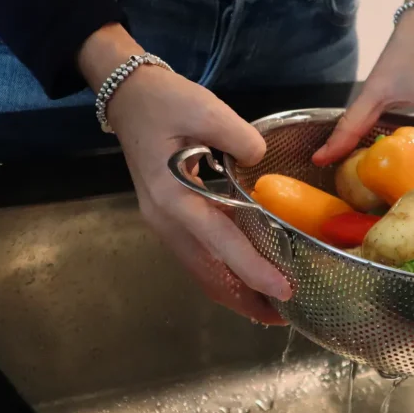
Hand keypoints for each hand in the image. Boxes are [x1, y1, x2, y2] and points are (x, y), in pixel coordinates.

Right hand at [79, 25, 291, 323]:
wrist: (128, 97)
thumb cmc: (163, 101)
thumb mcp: (204, 108)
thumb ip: (239, 137)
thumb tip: (261, 163)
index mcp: (172, 197)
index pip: (220, 242)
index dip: (253, 268)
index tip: (285, 289)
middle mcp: (164, 219)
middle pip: (207, 273)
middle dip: (245, 298)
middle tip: (284, 315)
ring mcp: (162, 222)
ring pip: (201, 271)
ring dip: (234, 291)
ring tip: (270, 306)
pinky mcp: (167, 217)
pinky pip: (197, 257)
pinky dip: (222, 274)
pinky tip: (244, 277)